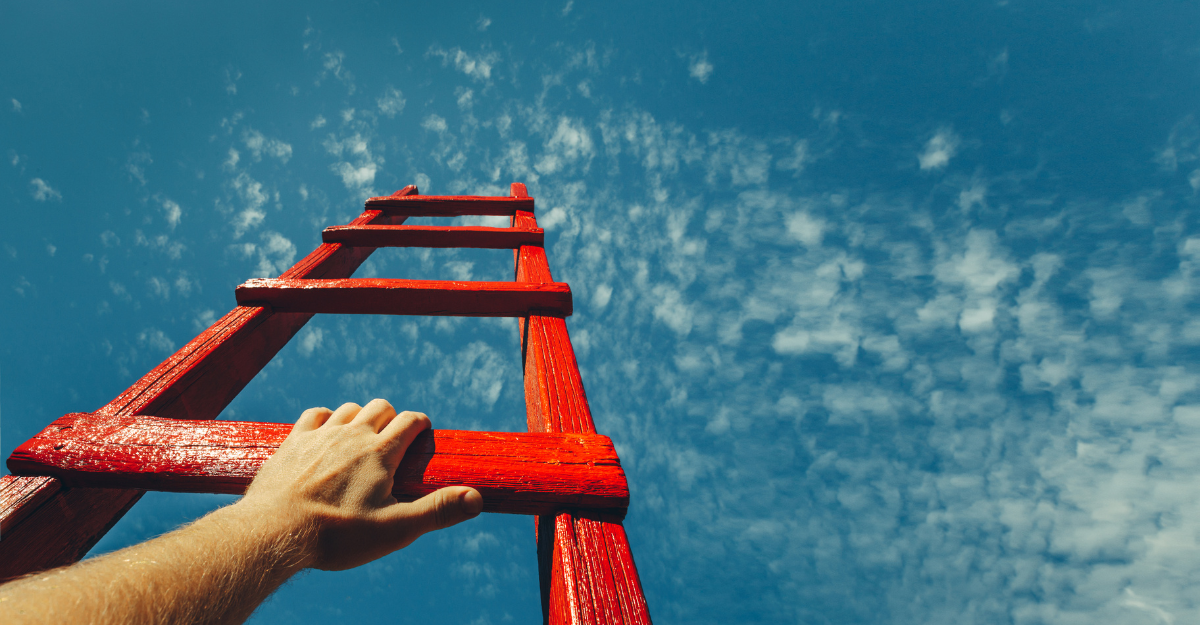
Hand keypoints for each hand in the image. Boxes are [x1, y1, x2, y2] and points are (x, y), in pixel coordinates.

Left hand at [239, 399, 482, 570]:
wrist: (274, 532)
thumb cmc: (337, 535)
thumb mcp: (395, 529)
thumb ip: (437, 511)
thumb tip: (476, 498)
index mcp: (380, 453)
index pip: (410, 421)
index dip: (420, 425)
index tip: (422, 435)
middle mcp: (352, 435)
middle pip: (380, 407)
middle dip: (392, 418)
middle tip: (393, 441)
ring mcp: (320, 436)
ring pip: (349, 409)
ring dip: (360, 417)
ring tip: (362, 439)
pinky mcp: (294, 442)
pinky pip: (316, 414)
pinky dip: (326, 418)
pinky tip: (327, 433)